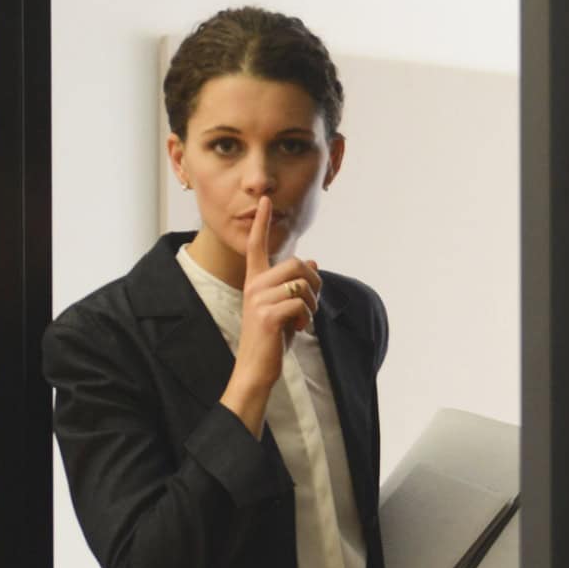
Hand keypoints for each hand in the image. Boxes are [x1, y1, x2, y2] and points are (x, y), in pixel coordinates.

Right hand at [233, 196, 321, 391]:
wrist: (256, 367)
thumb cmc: (272, 338)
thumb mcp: (286, 307)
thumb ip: (295, 284)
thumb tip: (312, 262)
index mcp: (256, 280)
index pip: (257, 245)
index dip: (262, 222)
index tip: (265, 200)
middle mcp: (254, 285)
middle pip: (296, 265)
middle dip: (314, 284)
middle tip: (310, 305)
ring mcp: (258, 300)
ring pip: (302, 285)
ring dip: (312, 304)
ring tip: (301, 320)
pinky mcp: (267, 315)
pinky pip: (301, 305)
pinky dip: (307, 319)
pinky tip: (296, 329)